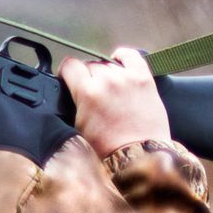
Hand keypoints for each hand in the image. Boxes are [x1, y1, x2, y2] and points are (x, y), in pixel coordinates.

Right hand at [67, 45, 169, 163]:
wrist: (140, 157)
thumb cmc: (109, 148)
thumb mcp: (79, 127)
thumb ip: (75, 103)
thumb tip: (72, 92)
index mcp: (87, 92)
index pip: (70, 65)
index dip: (67, 72)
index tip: (69, 80)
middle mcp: (107, 80)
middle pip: (90, 65)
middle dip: (88, 78)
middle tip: (93, 94)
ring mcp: (127, 78)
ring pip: (108, 64)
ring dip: (106, 74)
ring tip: (109, 90)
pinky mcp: (144, 79)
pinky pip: (131, 56)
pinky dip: (123, 57)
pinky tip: (119, 62)